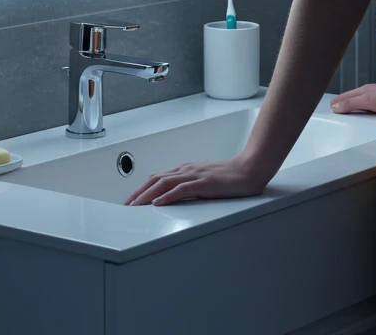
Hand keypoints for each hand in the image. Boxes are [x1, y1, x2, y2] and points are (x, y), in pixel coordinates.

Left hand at [124, 155, 267, 205]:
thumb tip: (173, 197)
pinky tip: (158, 203)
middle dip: (138, 193)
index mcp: (186, 169)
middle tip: (126, 206)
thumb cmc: (230, 176)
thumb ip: (189, 186)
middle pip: (155, 179)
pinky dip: (167, 196)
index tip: (131, 200)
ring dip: (147, 195)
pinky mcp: (204, 183)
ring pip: (164, 183)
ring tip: (135, 206)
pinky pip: (181, 189)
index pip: (157, 177)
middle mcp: (186, 170)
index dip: (142, 188)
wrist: (249, 169)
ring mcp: (194, 175)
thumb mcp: (204, 180)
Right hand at [330, 82, 375, 114]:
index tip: (331, 106)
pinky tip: (364, 112)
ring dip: (352, 105)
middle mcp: (368, 93)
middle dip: (342, 102)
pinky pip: (369, 106)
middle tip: (335, 108)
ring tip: (347, 110)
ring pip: (360, 101)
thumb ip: (351, 103)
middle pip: (352, 98)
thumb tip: (335, 106)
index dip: (337, 101)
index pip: (345, 96)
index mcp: (362, 91)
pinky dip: (362, 109)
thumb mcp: (367, 100)